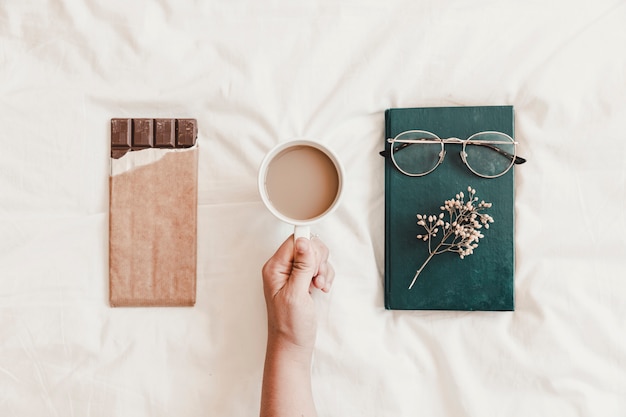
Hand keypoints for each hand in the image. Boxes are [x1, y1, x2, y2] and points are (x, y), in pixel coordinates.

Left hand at [261, 235, 333, 353]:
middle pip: (307, 245)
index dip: (309, 250)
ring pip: (316, 256)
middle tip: (316, 278)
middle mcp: (282, 268)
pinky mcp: (303, 281)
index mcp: (275, 268)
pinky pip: (319, 268)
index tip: (314, 266)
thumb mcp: (296, 294)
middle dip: (318, 261)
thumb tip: (303, 241)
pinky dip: (325, 276)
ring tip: (319, 286)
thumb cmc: (290, 325)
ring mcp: (293, 274)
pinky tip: (322, 288)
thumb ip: (301, 266)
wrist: (293, 346)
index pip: (295, 241)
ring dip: (323, 270)